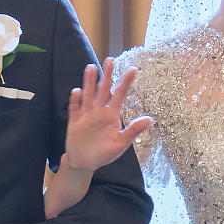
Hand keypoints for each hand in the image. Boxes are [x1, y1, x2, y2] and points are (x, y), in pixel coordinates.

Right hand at [62, 59, 151, 176]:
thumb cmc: (104, 153)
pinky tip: (77, 91)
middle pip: (103, 90)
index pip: (120, 95)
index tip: (133, 69)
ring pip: (88, 95)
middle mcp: (99, 111)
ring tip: (91, 68)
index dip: (126, 82)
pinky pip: (75, 109)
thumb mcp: (121, 143)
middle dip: (106, 75)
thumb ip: (133, 131)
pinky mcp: (74, 122)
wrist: (85, 163)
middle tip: (110, 60)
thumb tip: (149, 119)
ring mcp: (86, 115)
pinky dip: (75, 101)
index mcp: (112, 115)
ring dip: (89, 82)